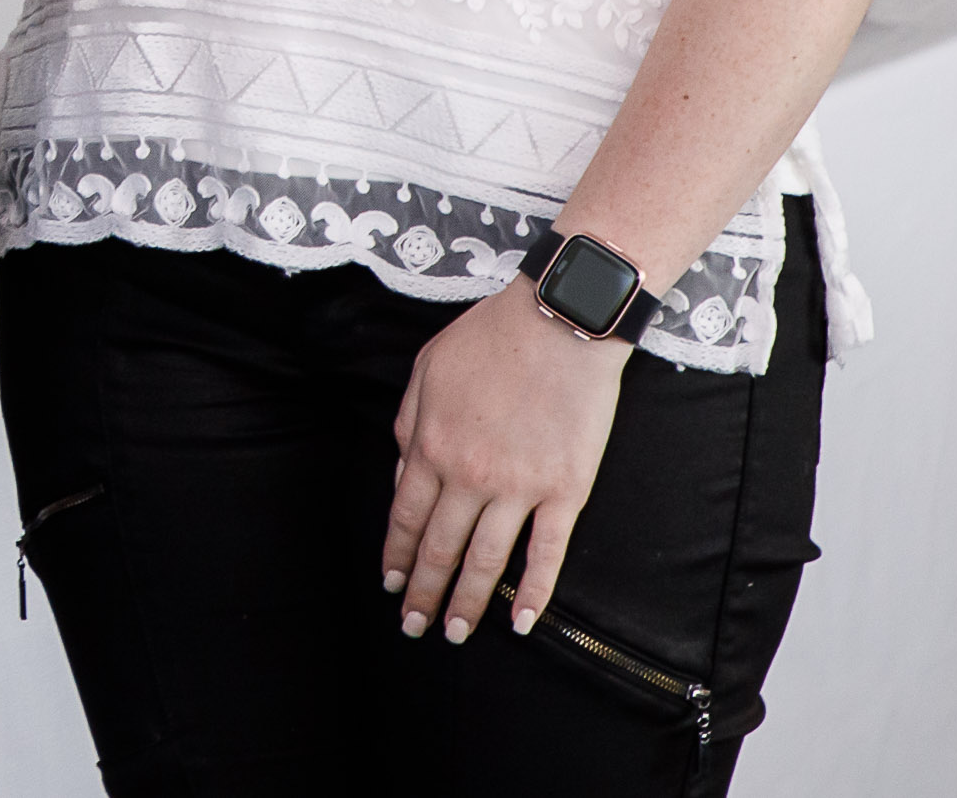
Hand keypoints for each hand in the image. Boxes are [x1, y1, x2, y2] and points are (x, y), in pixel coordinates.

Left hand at [382, 278, 630, 641]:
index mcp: (430, 445)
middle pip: (440, 547)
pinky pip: (546, 553)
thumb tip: (401, 468)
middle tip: (413, 626)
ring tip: (455, 632)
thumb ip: (409, 423)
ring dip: (468, 602)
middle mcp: (470, 475)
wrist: (561, 323)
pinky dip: (532, 592)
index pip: (405, 517)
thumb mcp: (426, 370)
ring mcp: (519, 487)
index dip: (397, 555)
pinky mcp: (565, 492)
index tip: (391, 584)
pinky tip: (520, 621)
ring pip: (486, 560)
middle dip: (423, 592)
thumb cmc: (491, 339)